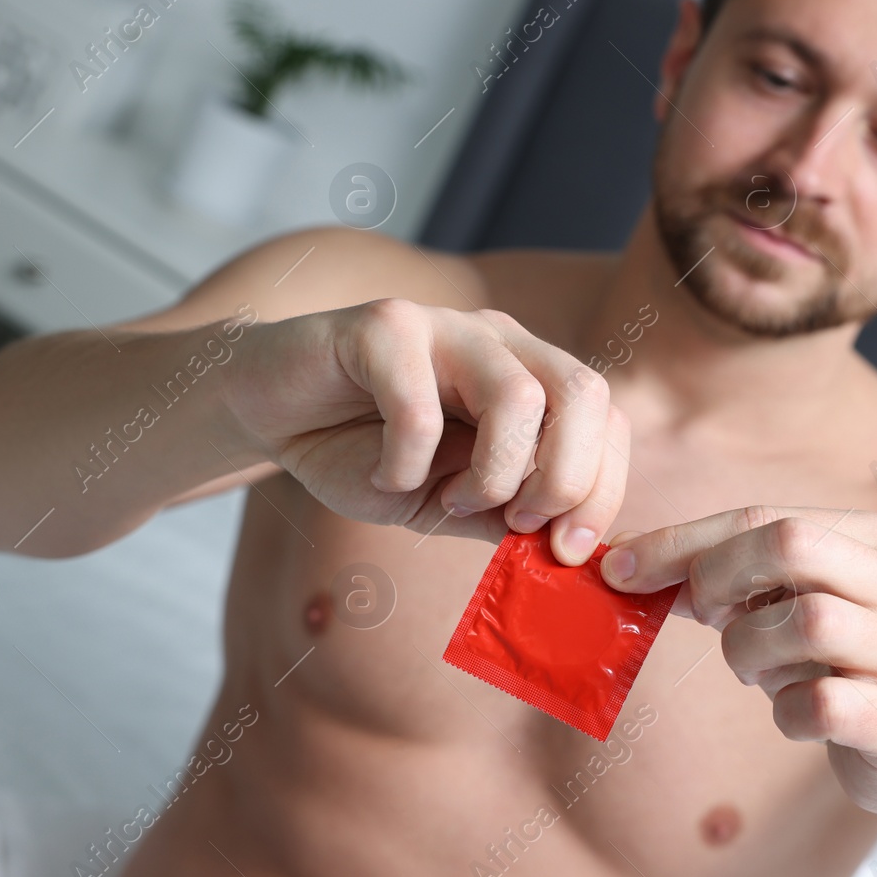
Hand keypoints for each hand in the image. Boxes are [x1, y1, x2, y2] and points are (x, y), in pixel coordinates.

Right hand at [221, 298, 627, 563]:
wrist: (270, 410)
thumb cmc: (362, 453)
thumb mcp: (445, 502)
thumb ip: (507, 515)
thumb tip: (573, 551)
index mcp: (529, 375)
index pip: (606, 418)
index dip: (602, 488)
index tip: (567, 551)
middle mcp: (500, 340)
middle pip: (585, 393)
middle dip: (564, 479)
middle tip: (516, 523)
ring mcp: (446, 325)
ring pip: (519, 397)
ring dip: (490, 475)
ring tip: (446, 499)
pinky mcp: (384, 326)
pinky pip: (420, 408)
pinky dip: (404, 464)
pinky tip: (381, 474)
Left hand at [601, 506, 876, 824]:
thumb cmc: (837, 665)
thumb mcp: (789, 606)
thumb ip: (727, 576)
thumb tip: (625, 559)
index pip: (765, 514)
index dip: (682, 540)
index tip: (620, 567)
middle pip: (791, 544)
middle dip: (720, 578)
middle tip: (705, 617)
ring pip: (807, 620)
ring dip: (750, 651)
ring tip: (757, 670)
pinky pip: (818, 703)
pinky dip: (785, 712)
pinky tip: (796, 715)